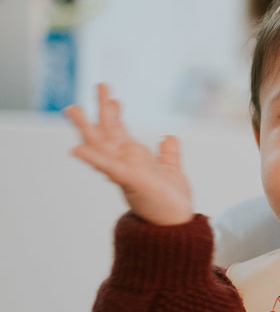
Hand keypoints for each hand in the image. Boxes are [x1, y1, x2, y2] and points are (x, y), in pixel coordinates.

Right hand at [65, 84, 192, 225]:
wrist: (176, 225)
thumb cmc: (169, 202)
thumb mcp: (172, 172)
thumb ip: (168, 155)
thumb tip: (168, 137)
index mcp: (134, 159)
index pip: (120, 133)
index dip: (115, 115)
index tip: (114, 97)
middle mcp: (126, 163)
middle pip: (108, 133)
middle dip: (101, 110)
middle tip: (98, 85)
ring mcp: (126, 171)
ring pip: (102, 146)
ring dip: (86, 128)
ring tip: (72, 109)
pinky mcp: (131, 181)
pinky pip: (110, 168)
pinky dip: (94, 158)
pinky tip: (76, 149)